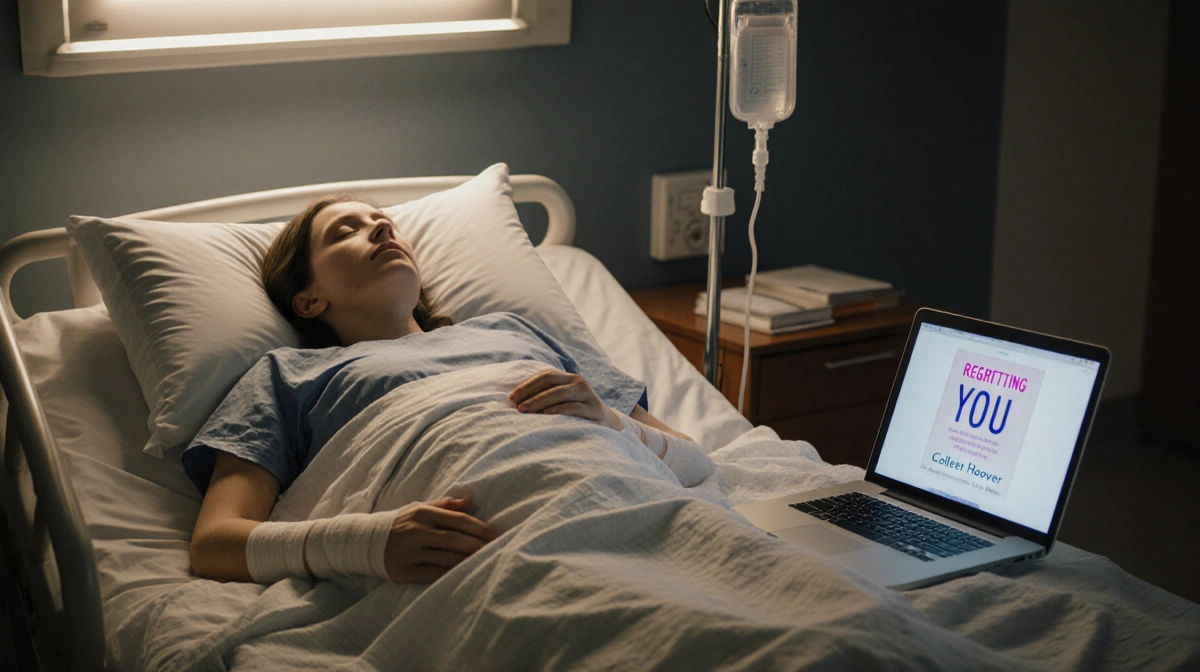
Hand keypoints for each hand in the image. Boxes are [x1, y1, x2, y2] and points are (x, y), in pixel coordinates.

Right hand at [383, 496, 497, 583]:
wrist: (366, 541)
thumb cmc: (402, 523)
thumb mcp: (420, 508)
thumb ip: (445, 505)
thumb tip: (470, 499)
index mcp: (423, 514)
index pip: (458, 520)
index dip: (479, 528)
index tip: (495, 534)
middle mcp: (417, 532)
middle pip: (456, 540)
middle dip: (478, 546)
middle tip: (497, 550)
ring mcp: (410, 553)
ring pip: (447, 559)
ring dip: (468, 561)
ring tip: (485, 562)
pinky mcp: (404, 571)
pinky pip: (434, 574)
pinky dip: (451, 573)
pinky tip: (464, 573)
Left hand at [508, 370, 621, 430]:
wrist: (606, 424)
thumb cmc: (576, 414)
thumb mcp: (562, 401)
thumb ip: (545, 396)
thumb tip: (515, 401)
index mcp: (569, 378)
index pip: (545, 376)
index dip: (527, 385)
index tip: (511, 398)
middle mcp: (579, 383)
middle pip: (551, 382)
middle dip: (531, 394)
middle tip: (517, 407)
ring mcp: (588, 395)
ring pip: (561, 393)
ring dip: (540, 402)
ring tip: (526, 410)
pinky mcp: (595, 409)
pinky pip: (574, 407)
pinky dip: (559, 410)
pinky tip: (546, 415)